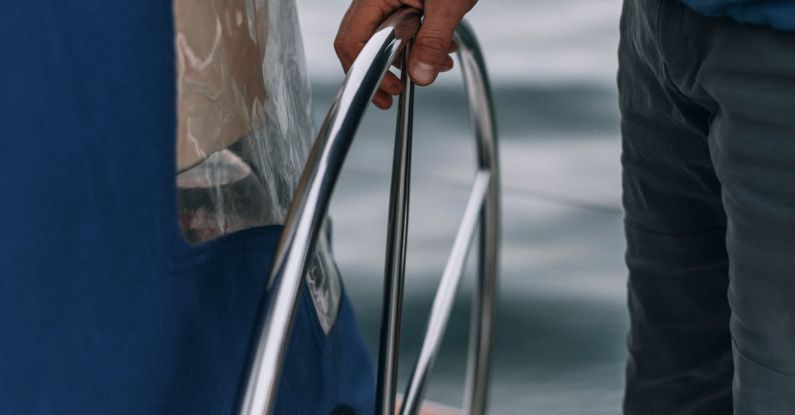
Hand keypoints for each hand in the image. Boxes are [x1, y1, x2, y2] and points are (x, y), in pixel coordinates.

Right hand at [335, 0, 476, 108]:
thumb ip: (433, 41)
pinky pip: (399, 26)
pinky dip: (417, 42)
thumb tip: (421, 76)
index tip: (387, 93)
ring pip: (383, 36)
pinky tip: (440, 49)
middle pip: (362, 42)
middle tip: (400, 92)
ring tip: (435, 66)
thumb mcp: (448, 4)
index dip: (366, 73)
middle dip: (384, 70)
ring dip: (407, 57)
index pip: (352, 41)